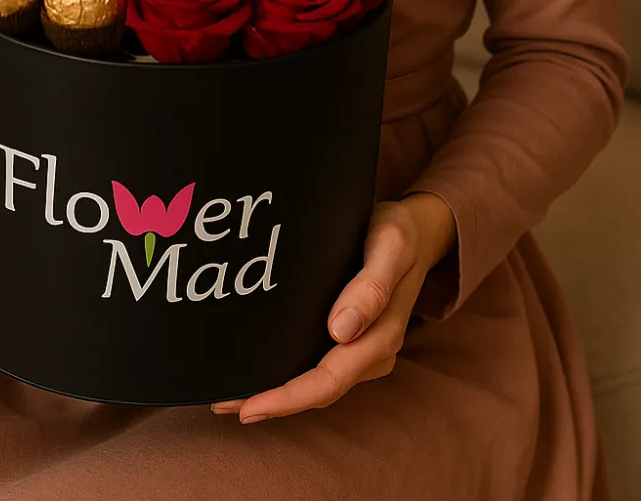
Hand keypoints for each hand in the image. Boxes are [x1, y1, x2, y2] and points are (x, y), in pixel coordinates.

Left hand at [209, 192, 455, 422]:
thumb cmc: (400, 235)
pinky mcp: (352, 341)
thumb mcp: (391, 247)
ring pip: (317, 384)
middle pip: (319, 391)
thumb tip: (340, 330)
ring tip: (230, 396)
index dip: (288, 399)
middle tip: (222, 404)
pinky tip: (262, 371)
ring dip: (277, 394)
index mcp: (382, 336)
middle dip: (272, 403)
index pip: (330, 380)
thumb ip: (371, 286)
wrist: (417, 232)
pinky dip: (289, 376)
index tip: (249, 407)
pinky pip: (319, 367)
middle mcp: (372, 352)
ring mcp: (362, 350)